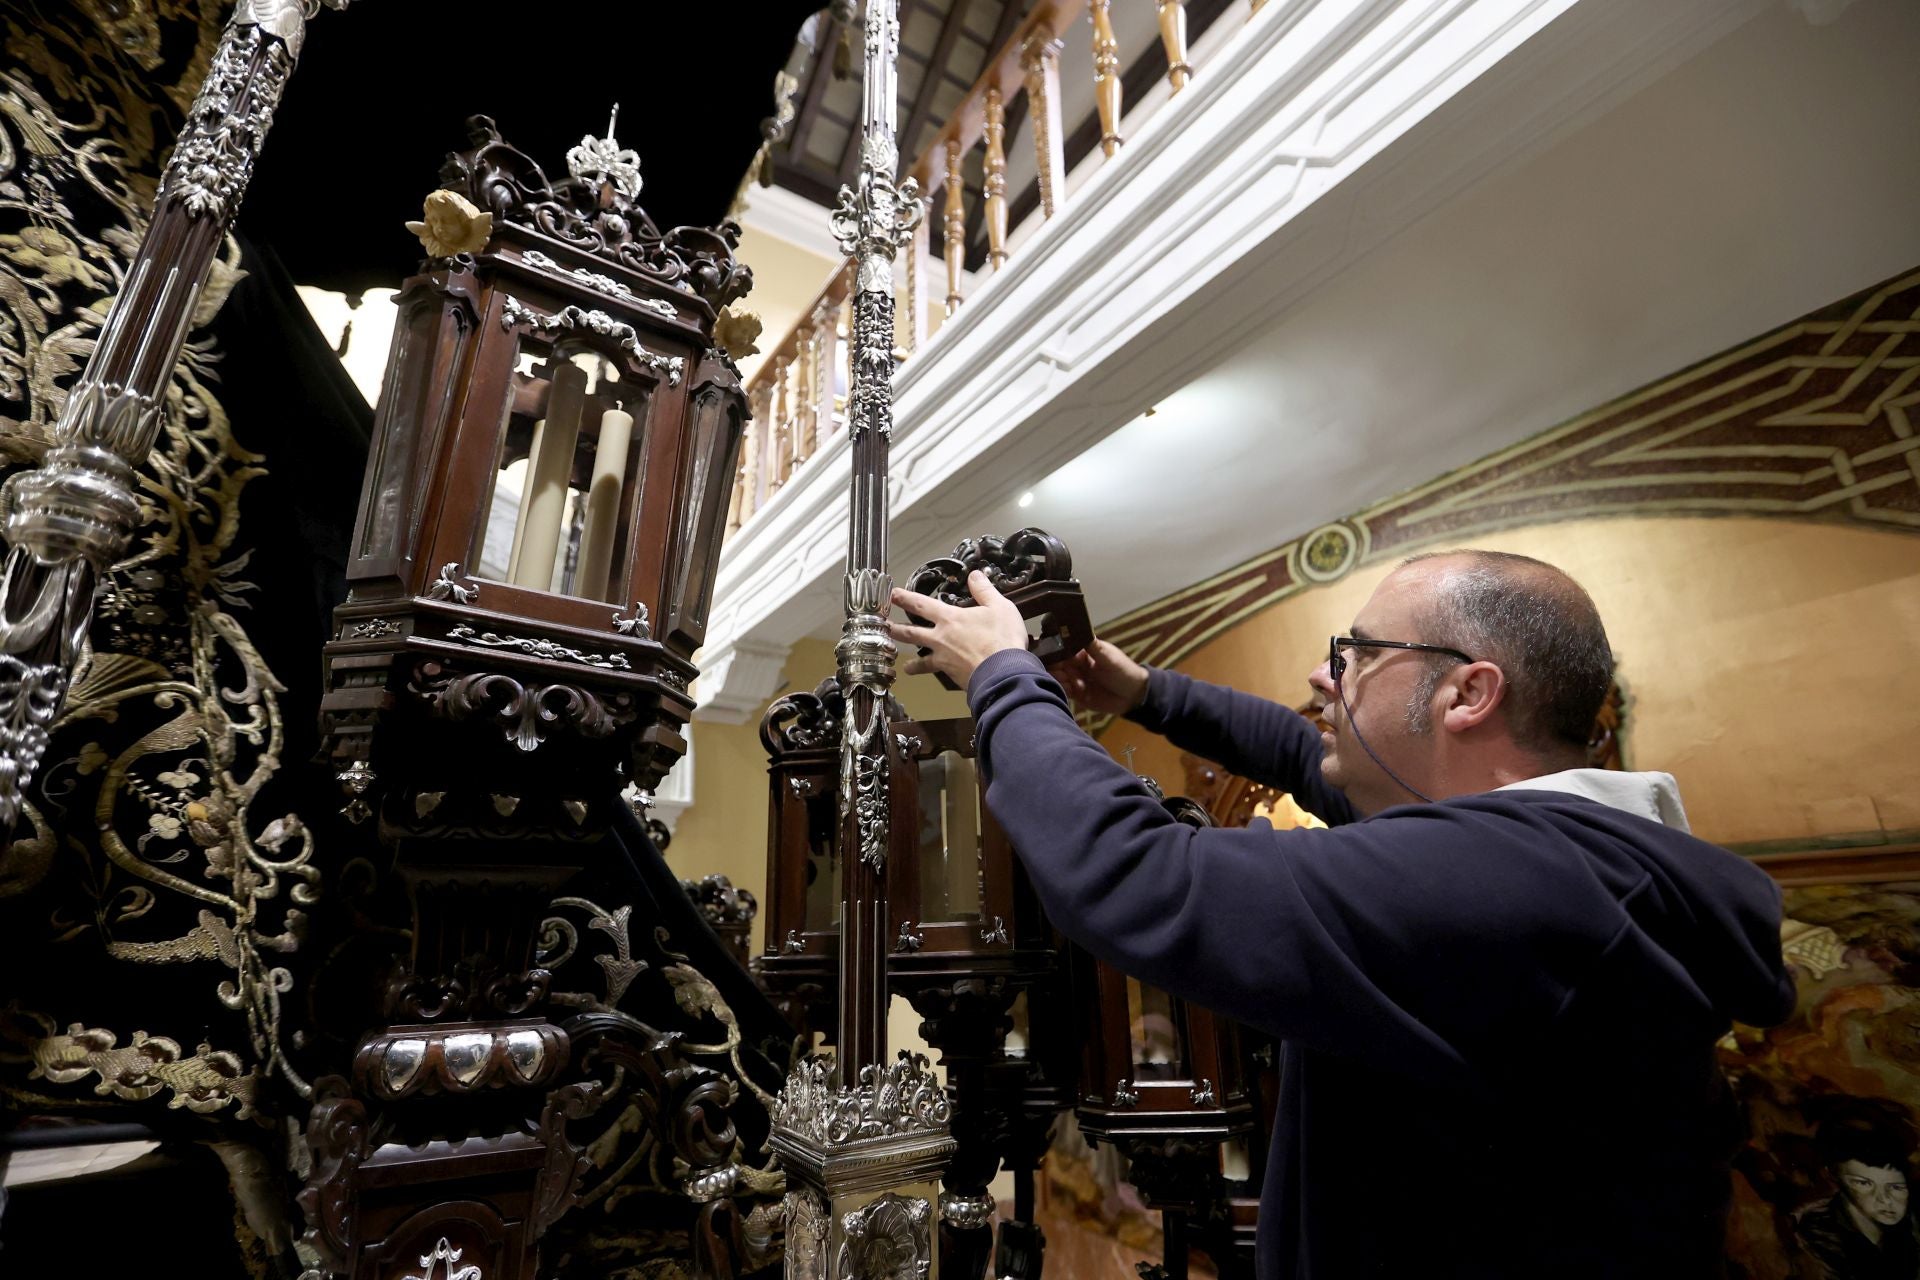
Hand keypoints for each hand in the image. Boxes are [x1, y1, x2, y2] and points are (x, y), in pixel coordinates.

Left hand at [889, 571, 1029, 687]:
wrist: (1003, 673)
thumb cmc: (1002, 638)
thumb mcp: (999, 607)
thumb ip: (984, 590)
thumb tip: (975, 574)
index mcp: (949, 618)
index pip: (920, 604)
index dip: (904, 598)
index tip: (890, 594)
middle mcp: (940, 638)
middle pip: (910, 632)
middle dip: (894, 627)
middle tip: (881, 626)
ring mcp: (943, 658)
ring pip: (919, 658)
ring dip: (909, 660)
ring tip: (903, 665)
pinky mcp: (950, 675)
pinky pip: (934, 673)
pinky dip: (928, 674)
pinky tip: (927, 676)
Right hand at [1054, 638, 1148, 715]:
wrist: (1132, 695)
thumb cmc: (1123, 670)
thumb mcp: (1107, 656)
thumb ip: (1091, 645)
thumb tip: (1074, 628)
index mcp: (1081, 651)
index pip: (1061, 648)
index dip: (1055, 651)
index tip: (1056, 657)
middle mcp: (1075, 664)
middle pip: (1055, 663)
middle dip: (1056, 668)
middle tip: (1066, 673)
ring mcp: (1074, 679)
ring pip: (1056, 677)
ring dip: (1060, 679)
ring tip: (1074, 683)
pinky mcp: (1075, 694)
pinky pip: (1062, 690)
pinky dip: (1063, 690)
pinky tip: (1074, 691)